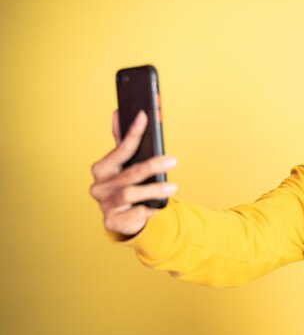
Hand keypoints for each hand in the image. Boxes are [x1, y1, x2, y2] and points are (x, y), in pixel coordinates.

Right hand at [89, 110, 177, 235]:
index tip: (144, 116)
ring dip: (154, 189)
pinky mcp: (112, 221)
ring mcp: (104, 205)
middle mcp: (99, 186)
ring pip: (131, 194)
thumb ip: (122, 142)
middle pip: (130, 173)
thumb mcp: (125, 166)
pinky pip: (136, 212)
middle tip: (172, 161)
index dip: (133, 132)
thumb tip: (117, 112)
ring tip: (173, 187)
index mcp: (102, 169)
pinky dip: (149, 209)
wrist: (124, 219)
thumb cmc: (126, 186)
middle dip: (152, 166)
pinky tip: (156, 206)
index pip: (121, 149)